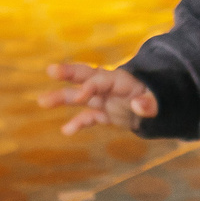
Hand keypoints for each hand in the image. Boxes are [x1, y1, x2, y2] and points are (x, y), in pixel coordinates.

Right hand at [37, 63, 156, 134]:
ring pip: (80, 97)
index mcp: (120, 80)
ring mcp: (104, 99)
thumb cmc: (157, 100)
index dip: (90, 87)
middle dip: (69, 73)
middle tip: (50, 69)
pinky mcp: (104, 112)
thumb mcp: (158, 102)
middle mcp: (108, 87)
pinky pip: (88, 116)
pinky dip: (78, 123)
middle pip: (86, 76)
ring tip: (41, 101)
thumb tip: (139, 105)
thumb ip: (149, 104)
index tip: (80, 97)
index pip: (101, 80)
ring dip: (62, 98)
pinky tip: (66, 131)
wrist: (158, 109)